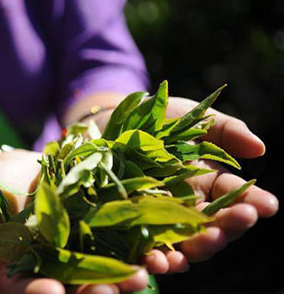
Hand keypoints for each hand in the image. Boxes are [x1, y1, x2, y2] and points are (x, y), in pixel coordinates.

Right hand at [0, 149, 148, 293]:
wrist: (8, 171)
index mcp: (20, 273)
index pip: (30, 290)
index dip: (40, 293)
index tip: (52, 293)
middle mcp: (54, 263)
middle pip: (77, 282)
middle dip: (99, 286)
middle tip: (120, 288)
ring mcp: (79, 241)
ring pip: (105, 260)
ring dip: (128, 267)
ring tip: (148, 270)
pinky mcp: (97, 217)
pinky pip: (118, 229)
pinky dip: (137, 236)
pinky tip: (158, 240)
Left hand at [143, 97, 278, 273]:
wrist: (110, 126)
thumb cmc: (157, 120)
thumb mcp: (192, 117)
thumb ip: (225, 131)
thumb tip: (260, 148)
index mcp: (207, 182)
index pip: (234, 196)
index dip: (252, 201)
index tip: (268, 205)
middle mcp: (188, 205)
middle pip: (214, 225)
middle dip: (230, 224)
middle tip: (243, 219)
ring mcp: (162, 218)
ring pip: (186, 243)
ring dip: (200, 247)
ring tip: (209, 240)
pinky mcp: (134, 227)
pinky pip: (147, 249)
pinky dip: (158, 259)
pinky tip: (163, 260)